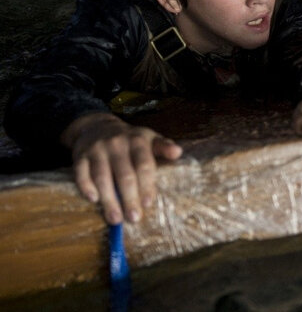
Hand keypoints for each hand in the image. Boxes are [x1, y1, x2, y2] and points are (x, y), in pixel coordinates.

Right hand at [61, 112, 182, 224]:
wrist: (96, 126)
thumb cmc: (129, 139)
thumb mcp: (149, 138)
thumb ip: (163, 147)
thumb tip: (178, 152)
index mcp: (138, 140)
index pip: (144, 165)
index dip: (146, 185)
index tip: (148, 204)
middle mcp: (117, 144)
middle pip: (124, 175)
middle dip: (129, 198)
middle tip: (134, 218)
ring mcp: (97, 150)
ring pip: (102, 177)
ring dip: (109, 200)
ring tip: (115, 218)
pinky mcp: (80, 156)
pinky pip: (81, 173)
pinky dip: (86, 187)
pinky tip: (93, 200)